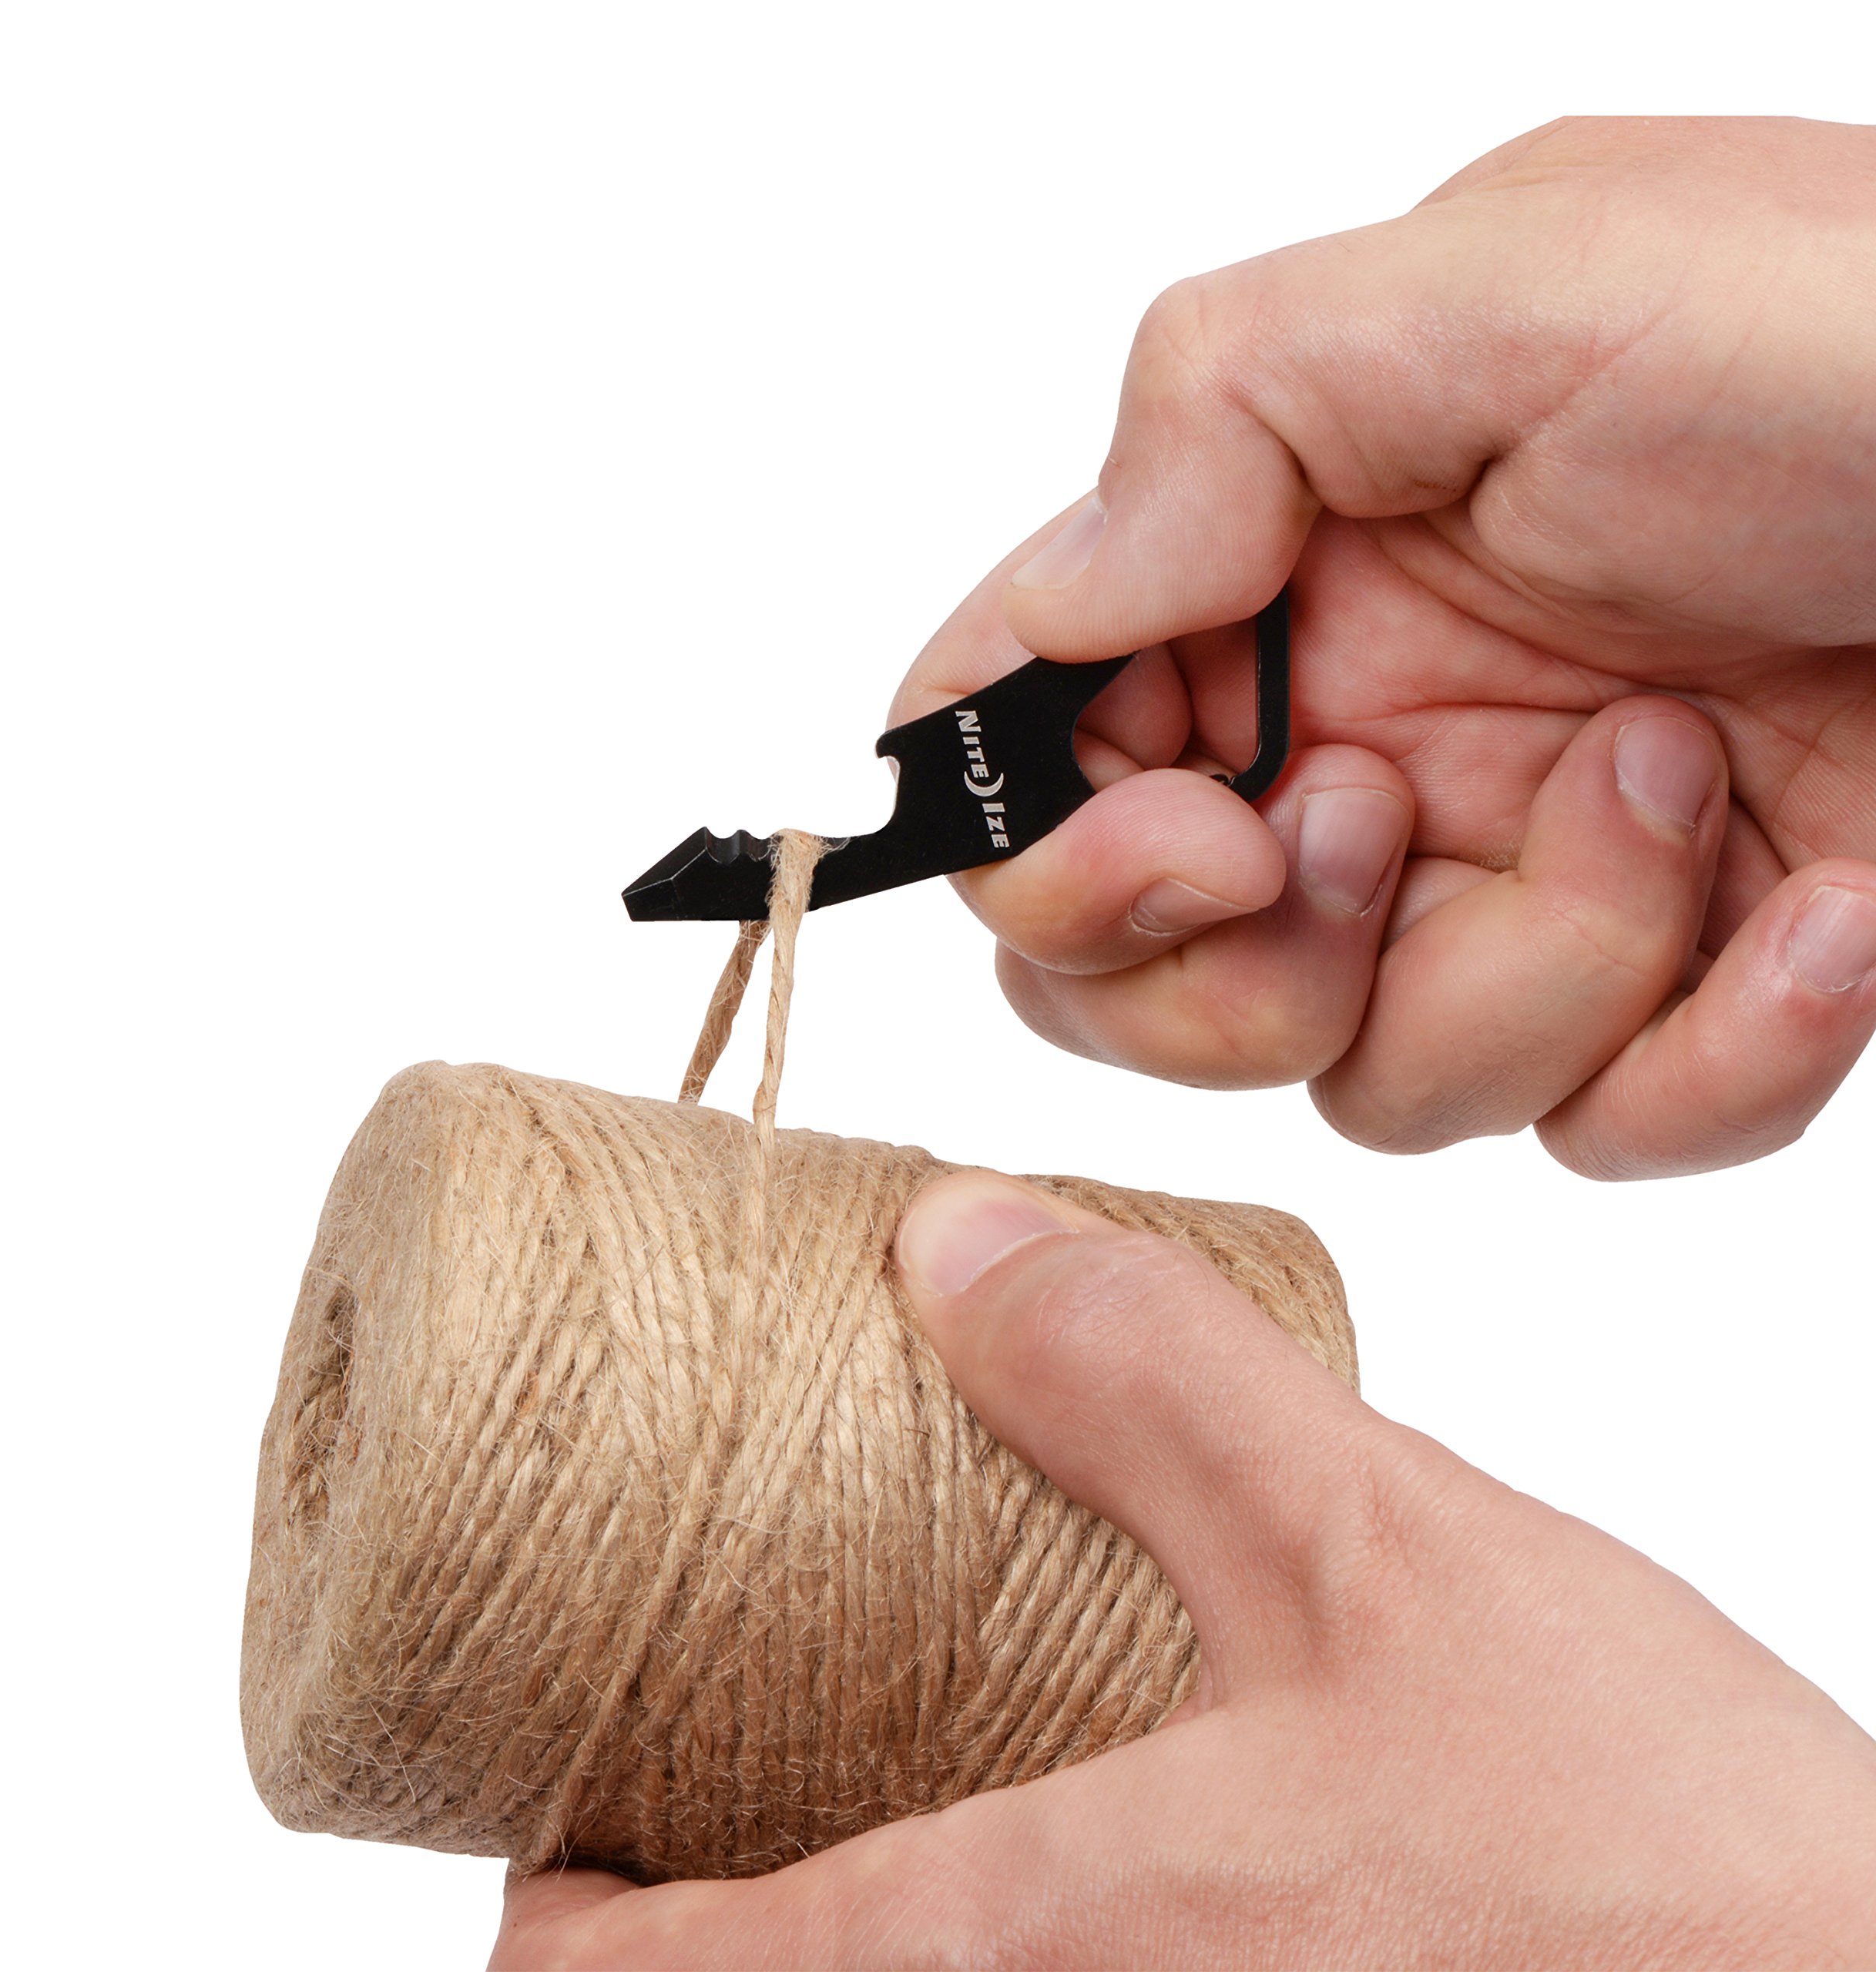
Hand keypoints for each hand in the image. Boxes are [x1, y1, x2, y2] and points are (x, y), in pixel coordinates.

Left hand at [490, 1172, 1875, 1968]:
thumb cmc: (1659, 1875)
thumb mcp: (1377, 1554)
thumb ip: (1147, 1383)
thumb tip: (955, 1242)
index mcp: (1029, 1957)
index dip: (544, 1917)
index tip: (535, 1818)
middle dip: (682, 1920)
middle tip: (683, 1757)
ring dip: (832, 1933)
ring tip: (853, 1762)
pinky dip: (988, 1938)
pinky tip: (1068, 1818)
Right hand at [892, 116, 1875, 1177]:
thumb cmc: (1869, 334)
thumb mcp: (1519, 288)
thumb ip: (1219, 422)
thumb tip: (1055, 614)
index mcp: (1285, 572)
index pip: (1025, 761)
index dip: (1047, 853)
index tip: (1195, 841)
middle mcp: (1371, 732)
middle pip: (1148, 980)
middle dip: (1243, 976)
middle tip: (1379, 839)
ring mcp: (1516, 873)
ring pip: (1373, 1079)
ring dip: (1537, 965)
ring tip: (1690, 772)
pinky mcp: (1678, 981)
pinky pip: (1594, 1128)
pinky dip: (1710, 1055)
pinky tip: (1832, 908)